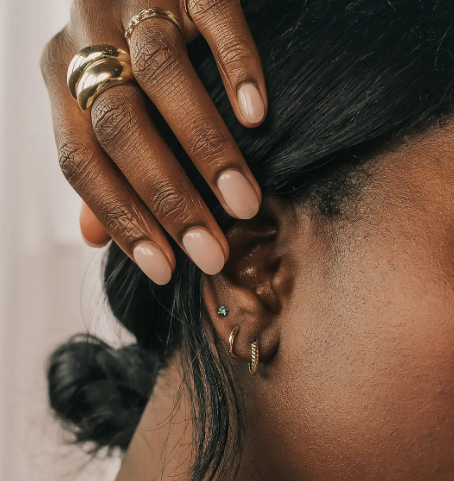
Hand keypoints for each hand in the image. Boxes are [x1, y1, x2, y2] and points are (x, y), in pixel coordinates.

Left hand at [41, 0, 266, 283]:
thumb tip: (91, 236)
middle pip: (120, 128)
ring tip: (243, 203)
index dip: (121, 220)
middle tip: (212, 251)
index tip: (165, 269)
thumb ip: (99, 167)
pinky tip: (257, 115)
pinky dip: (235, 66)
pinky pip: (212, 14)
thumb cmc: (126, 56)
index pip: (80, 161)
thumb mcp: (100, 106)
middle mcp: (88, 36)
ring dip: (206, 148)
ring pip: (162, 76)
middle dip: (169, 199)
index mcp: (62, 79)